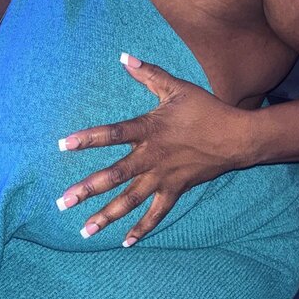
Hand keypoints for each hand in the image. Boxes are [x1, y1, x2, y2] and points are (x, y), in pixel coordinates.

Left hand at [55, 53, 256, 245]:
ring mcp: (163, 177)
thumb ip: (148, 73)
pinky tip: (125, 242)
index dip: (87, 139)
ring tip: (84, 230)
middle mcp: (152, 157)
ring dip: (107, 216)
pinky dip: (142, 228)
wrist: (237, 137)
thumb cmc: (205, 109)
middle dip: (87, 190)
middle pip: (115, 175)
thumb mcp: (176, 87)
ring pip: (130, 200)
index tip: (62, 145)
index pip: (112, 134)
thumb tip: (123, 56)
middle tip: (62, 202)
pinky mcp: (176, 190)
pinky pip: (156, 213)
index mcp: (149, 130)